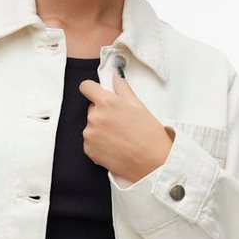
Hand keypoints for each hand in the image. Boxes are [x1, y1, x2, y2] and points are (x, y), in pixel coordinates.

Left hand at [78, 66, 174, 182]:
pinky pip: (90, 141)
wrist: (152, 163)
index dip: (92, 89)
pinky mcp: (88, 150)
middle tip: (120, 122)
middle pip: (91, 108)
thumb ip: (123, 89)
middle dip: (102, 112)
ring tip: (119, 137)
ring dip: (100, 129)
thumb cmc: (150, 135)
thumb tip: (115, 75)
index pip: (86, 87)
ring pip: (91, 125)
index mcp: (107, 102)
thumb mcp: (139, 106)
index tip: (97, 94)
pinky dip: (99, 143)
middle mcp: (95, 117)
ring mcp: (90, 134)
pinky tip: (114, 147)